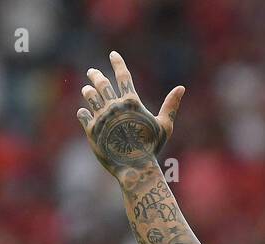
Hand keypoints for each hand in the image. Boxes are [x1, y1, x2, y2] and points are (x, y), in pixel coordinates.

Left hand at [76, 51, 184, 177]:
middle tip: (92, 72)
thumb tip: (181, 88)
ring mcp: (101, 117)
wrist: (135, 169)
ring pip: (90, 96)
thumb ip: (170, 106)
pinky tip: (85, 112)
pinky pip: (83, 115)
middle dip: (96, 75)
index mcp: (132, 103)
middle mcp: (114, 106)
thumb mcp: (164, 126)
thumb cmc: (152, 148)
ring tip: (87, 90)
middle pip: (101, 83)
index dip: (118, 63)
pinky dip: (84, 112)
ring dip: (88, 91)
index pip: (123, 76)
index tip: (113, 54)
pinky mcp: (91, 130)